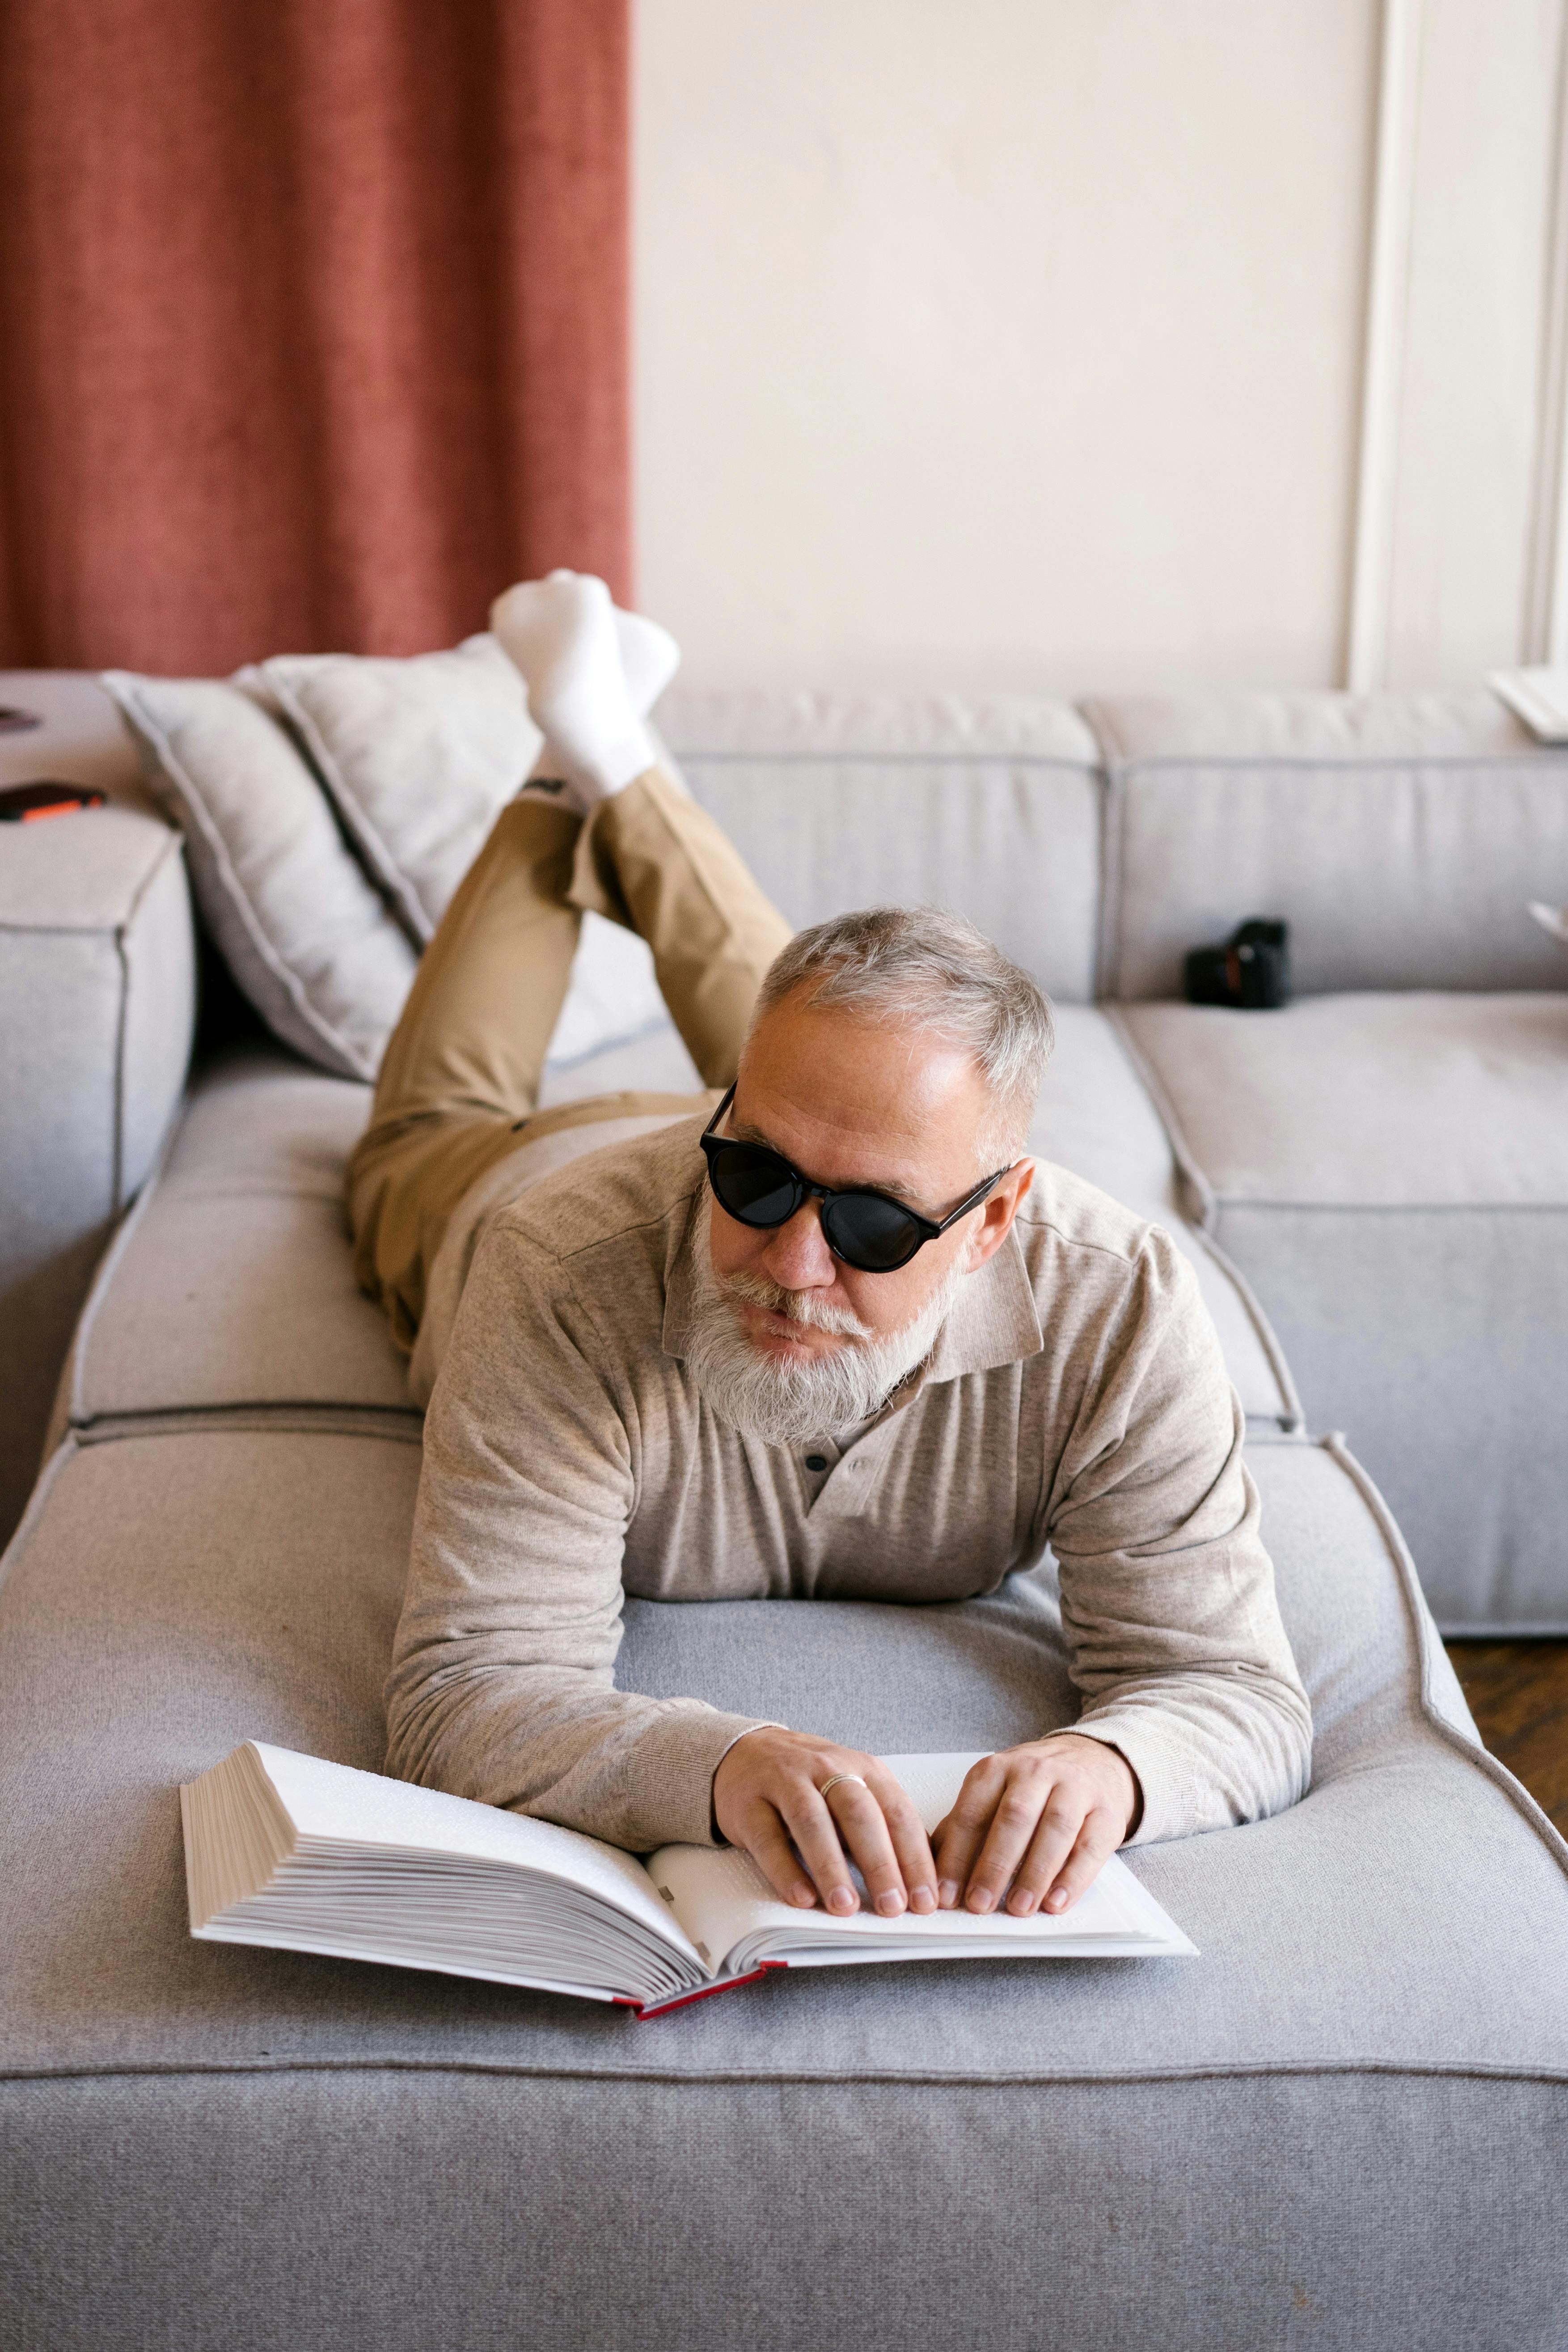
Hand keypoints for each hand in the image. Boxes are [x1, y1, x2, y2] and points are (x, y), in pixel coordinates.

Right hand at [712, 1729, 938, 1917]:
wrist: (745, 1752)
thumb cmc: (812, 1784)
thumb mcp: (854, 1791)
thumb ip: (884, 1826)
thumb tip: (923, 1879)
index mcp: (863, 1769)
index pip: (897, 1812)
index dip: (914, 1858)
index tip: (925, 1901)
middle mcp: (827, 1768)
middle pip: (858, 1814)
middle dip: (879, 1863)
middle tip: (892, 1908)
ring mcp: (785, 1781)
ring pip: (812, 1821)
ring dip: (831, 1867)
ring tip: (845, 1906)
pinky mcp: (748, 1802)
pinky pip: (767, 1837)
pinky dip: (785, 1869)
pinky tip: (801, 1897)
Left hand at [931, 1735, 1139, 1916]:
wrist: (1093, 1761)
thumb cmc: (1033, 1788)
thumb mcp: (994, 1794)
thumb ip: (965, 1828)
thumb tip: (930, 1872)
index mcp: (998, 1769)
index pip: (972, 1813)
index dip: (957, 1856)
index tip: (945, 1894)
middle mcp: (1036, 1771)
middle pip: (1014, 1817)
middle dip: (994, 1864)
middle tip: (979, 1904)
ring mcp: (1075, 1788)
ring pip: (1054, 1828)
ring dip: (1034, 1872)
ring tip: (1018, 1908)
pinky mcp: (1106, 1811)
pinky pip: (1090, 1845)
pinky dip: (1073, 1877)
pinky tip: (1056, 1902)